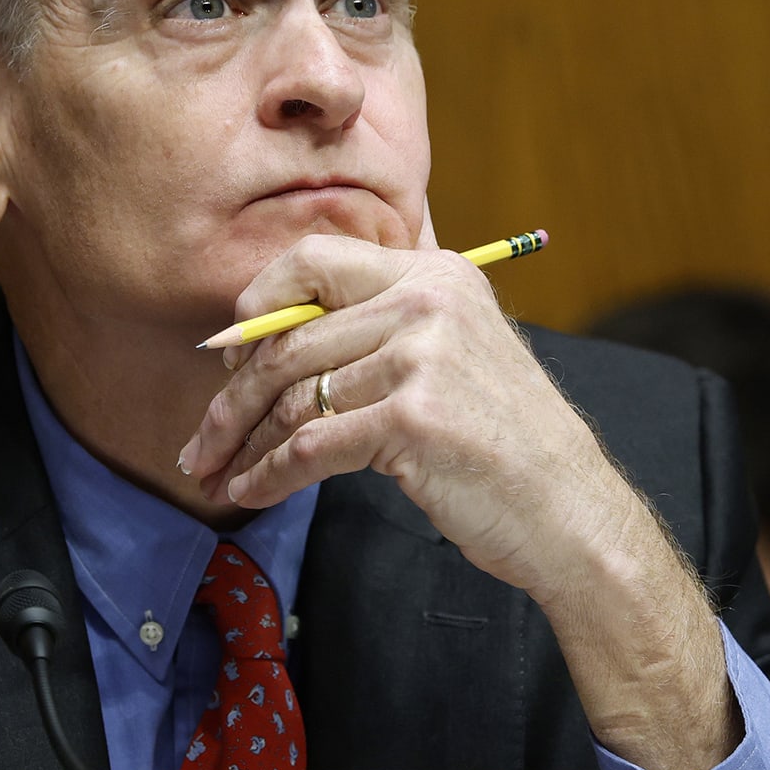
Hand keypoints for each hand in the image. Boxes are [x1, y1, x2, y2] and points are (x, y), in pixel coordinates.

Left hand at [179, 233, 638, 599]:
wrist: (570, 509)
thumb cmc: (501, 439)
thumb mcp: (452, 351)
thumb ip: (378, 327)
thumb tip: (263, 337)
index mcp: (431, 272)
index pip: (313, 260)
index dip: (257, 305)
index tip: (229, 356)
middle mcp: (425, 301)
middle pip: (289, 340)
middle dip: (231, 399)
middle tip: (199, 441)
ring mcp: (419, 357)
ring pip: (292, 396)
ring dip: (243, 443)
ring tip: (214, 472)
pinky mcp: (411, 419)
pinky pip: (309, 445)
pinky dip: (268, 474)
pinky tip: (248, 491)